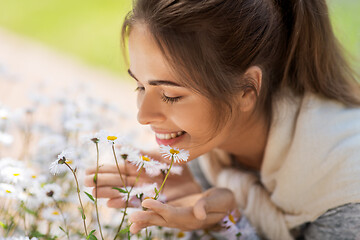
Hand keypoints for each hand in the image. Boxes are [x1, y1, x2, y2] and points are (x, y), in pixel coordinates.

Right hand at [84, 151, 200, 207]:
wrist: (192, 178)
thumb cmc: (175, 165)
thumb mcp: (158, 156)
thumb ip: (141, 153)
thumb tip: (121, 144)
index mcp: (139, 169)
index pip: (118, 169)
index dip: (104, 170)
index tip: (88, 170)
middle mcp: (139, 182)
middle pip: (118, 182)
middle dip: (102, 182)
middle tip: (86, 182)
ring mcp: (146, 193)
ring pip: (125, 194)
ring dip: (110, 194)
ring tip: (96, 194)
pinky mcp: (155, 203)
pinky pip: (140, 206)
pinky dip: (128, 207)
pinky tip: (114, 205)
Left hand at [128, 187, 238, 232]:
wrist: (225, 204)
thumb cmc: (223, 200)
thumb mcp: (219, 200)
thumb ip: (207, 205)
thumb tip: (198, 213)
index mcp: (193, 218)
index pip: (174, 214)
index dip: (160, 208)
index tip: (146, 202)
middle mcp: (184, 221)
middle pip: (163, 220)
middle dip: (147, 218)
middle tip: (131, 218)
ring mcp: (179, 219)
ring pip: (160, 220)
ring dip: (145, 220)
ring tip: (131, 223)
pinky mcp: (176, 213)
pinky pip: (161, 217)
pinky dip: (149, 217)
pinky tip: (138, 220)